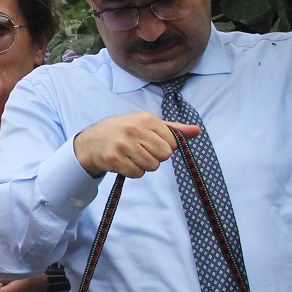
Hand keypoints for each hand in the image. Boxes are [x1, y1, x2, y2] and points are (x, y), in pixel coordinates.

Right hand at [73, 112, 202, 178]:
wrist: (94, 140)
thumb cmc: (126, 131)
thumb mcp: (149, 125)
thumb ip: (174, 129)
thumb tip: (197, 131)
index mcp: (146, 119)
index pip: (172, 143)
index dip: (165, 147)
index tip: (152, 143)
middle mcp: (134, 130)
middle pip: (164, 156)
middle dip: (156, 157)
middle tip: (142, 150)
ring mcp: (123, 145)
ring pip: (151, 166)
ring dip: (144, 165)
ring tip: (133, 156)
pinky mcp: (114, 159)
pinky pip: (137, 173)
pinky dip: (133, 171)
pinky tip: (124, 162)